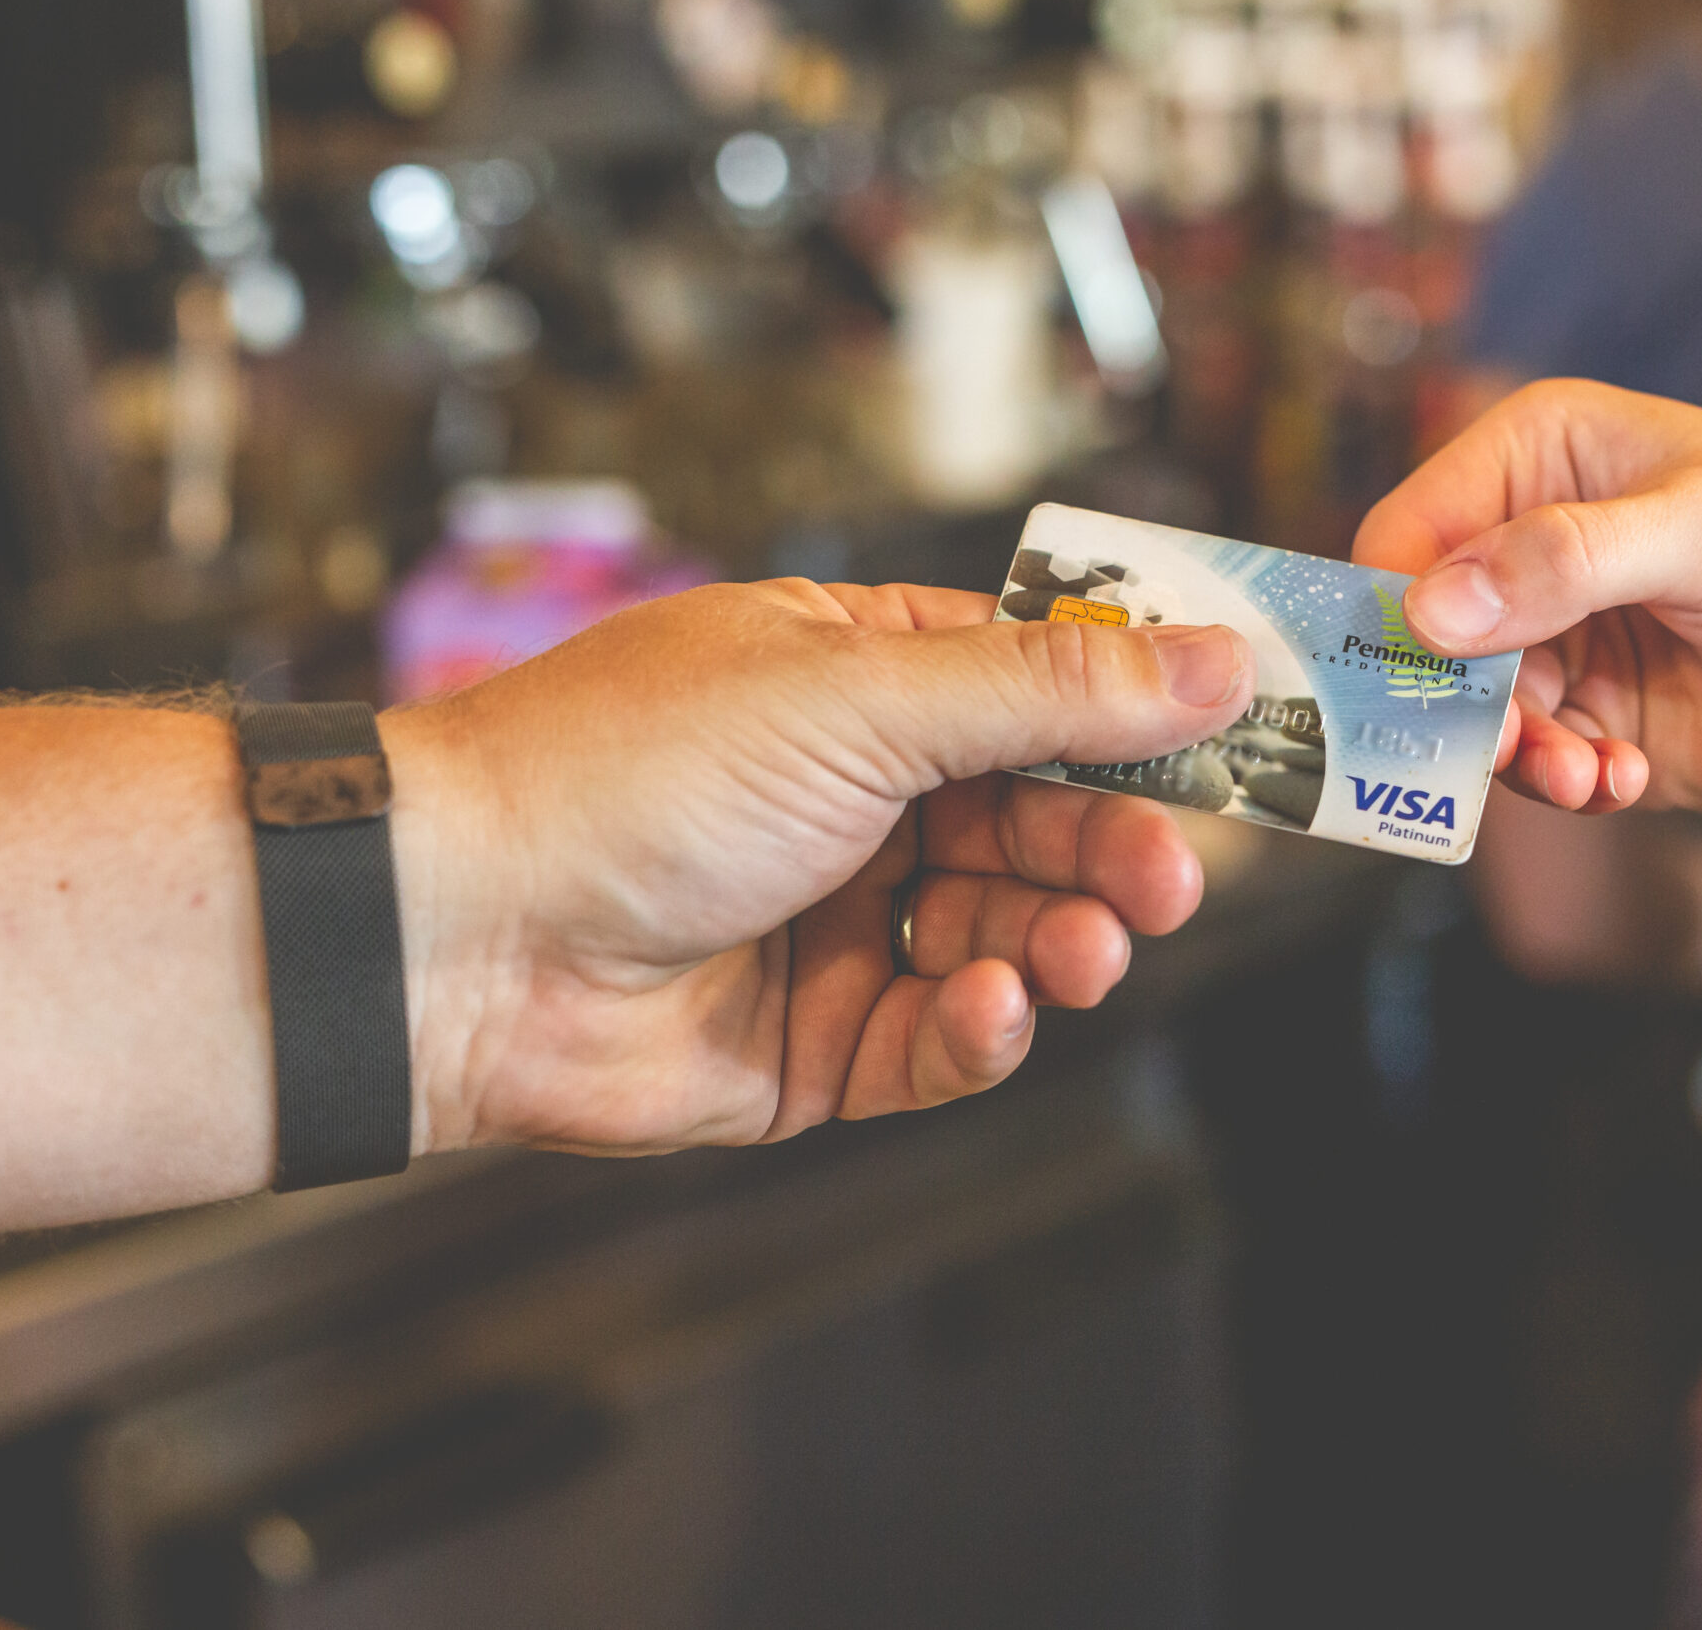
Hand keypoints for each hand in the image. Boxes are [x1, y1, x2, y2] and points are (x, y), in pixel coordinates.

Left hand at [381, 581, 1252, 1156]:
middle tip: (1166, 882)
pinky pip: (938, 1040)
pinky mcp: (813, 1043)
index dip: (1143, 721)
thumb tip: (1216, 657)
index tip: (1245, 748)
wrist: (456, 937)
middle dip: (1111, 850)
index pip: (1041, 688)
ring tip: (1084, 951)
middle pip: (1041, 821)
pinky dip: (982, 1029)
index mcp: (860, 679)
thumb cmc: (626, 774)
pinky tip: (994, 1010)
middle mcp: (856, 798)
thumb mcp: (860, 697)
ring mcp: (836, 922)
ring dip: (1060, 941)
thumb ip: (1048, 691)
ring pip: (1007, 934)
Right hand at [1352, 379, 1701, 821]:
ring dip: (1514, 757)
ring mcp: (1568, 639)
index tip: (1412, 676)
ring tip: (1583, 779)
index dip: (1392, 604)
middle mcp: (1538, 545)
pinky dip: (1563, 784)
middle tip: (1509, 747)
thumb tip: (1430, 608)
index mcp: (1545, 456)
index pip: (1411, 528)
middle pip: (1425, 637)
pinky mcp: (1603, 722)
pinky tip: (1621, 787)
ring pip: (1472, 713)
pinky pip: (1536, 764)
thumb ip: (1566, 561)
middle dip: (1454, 702)